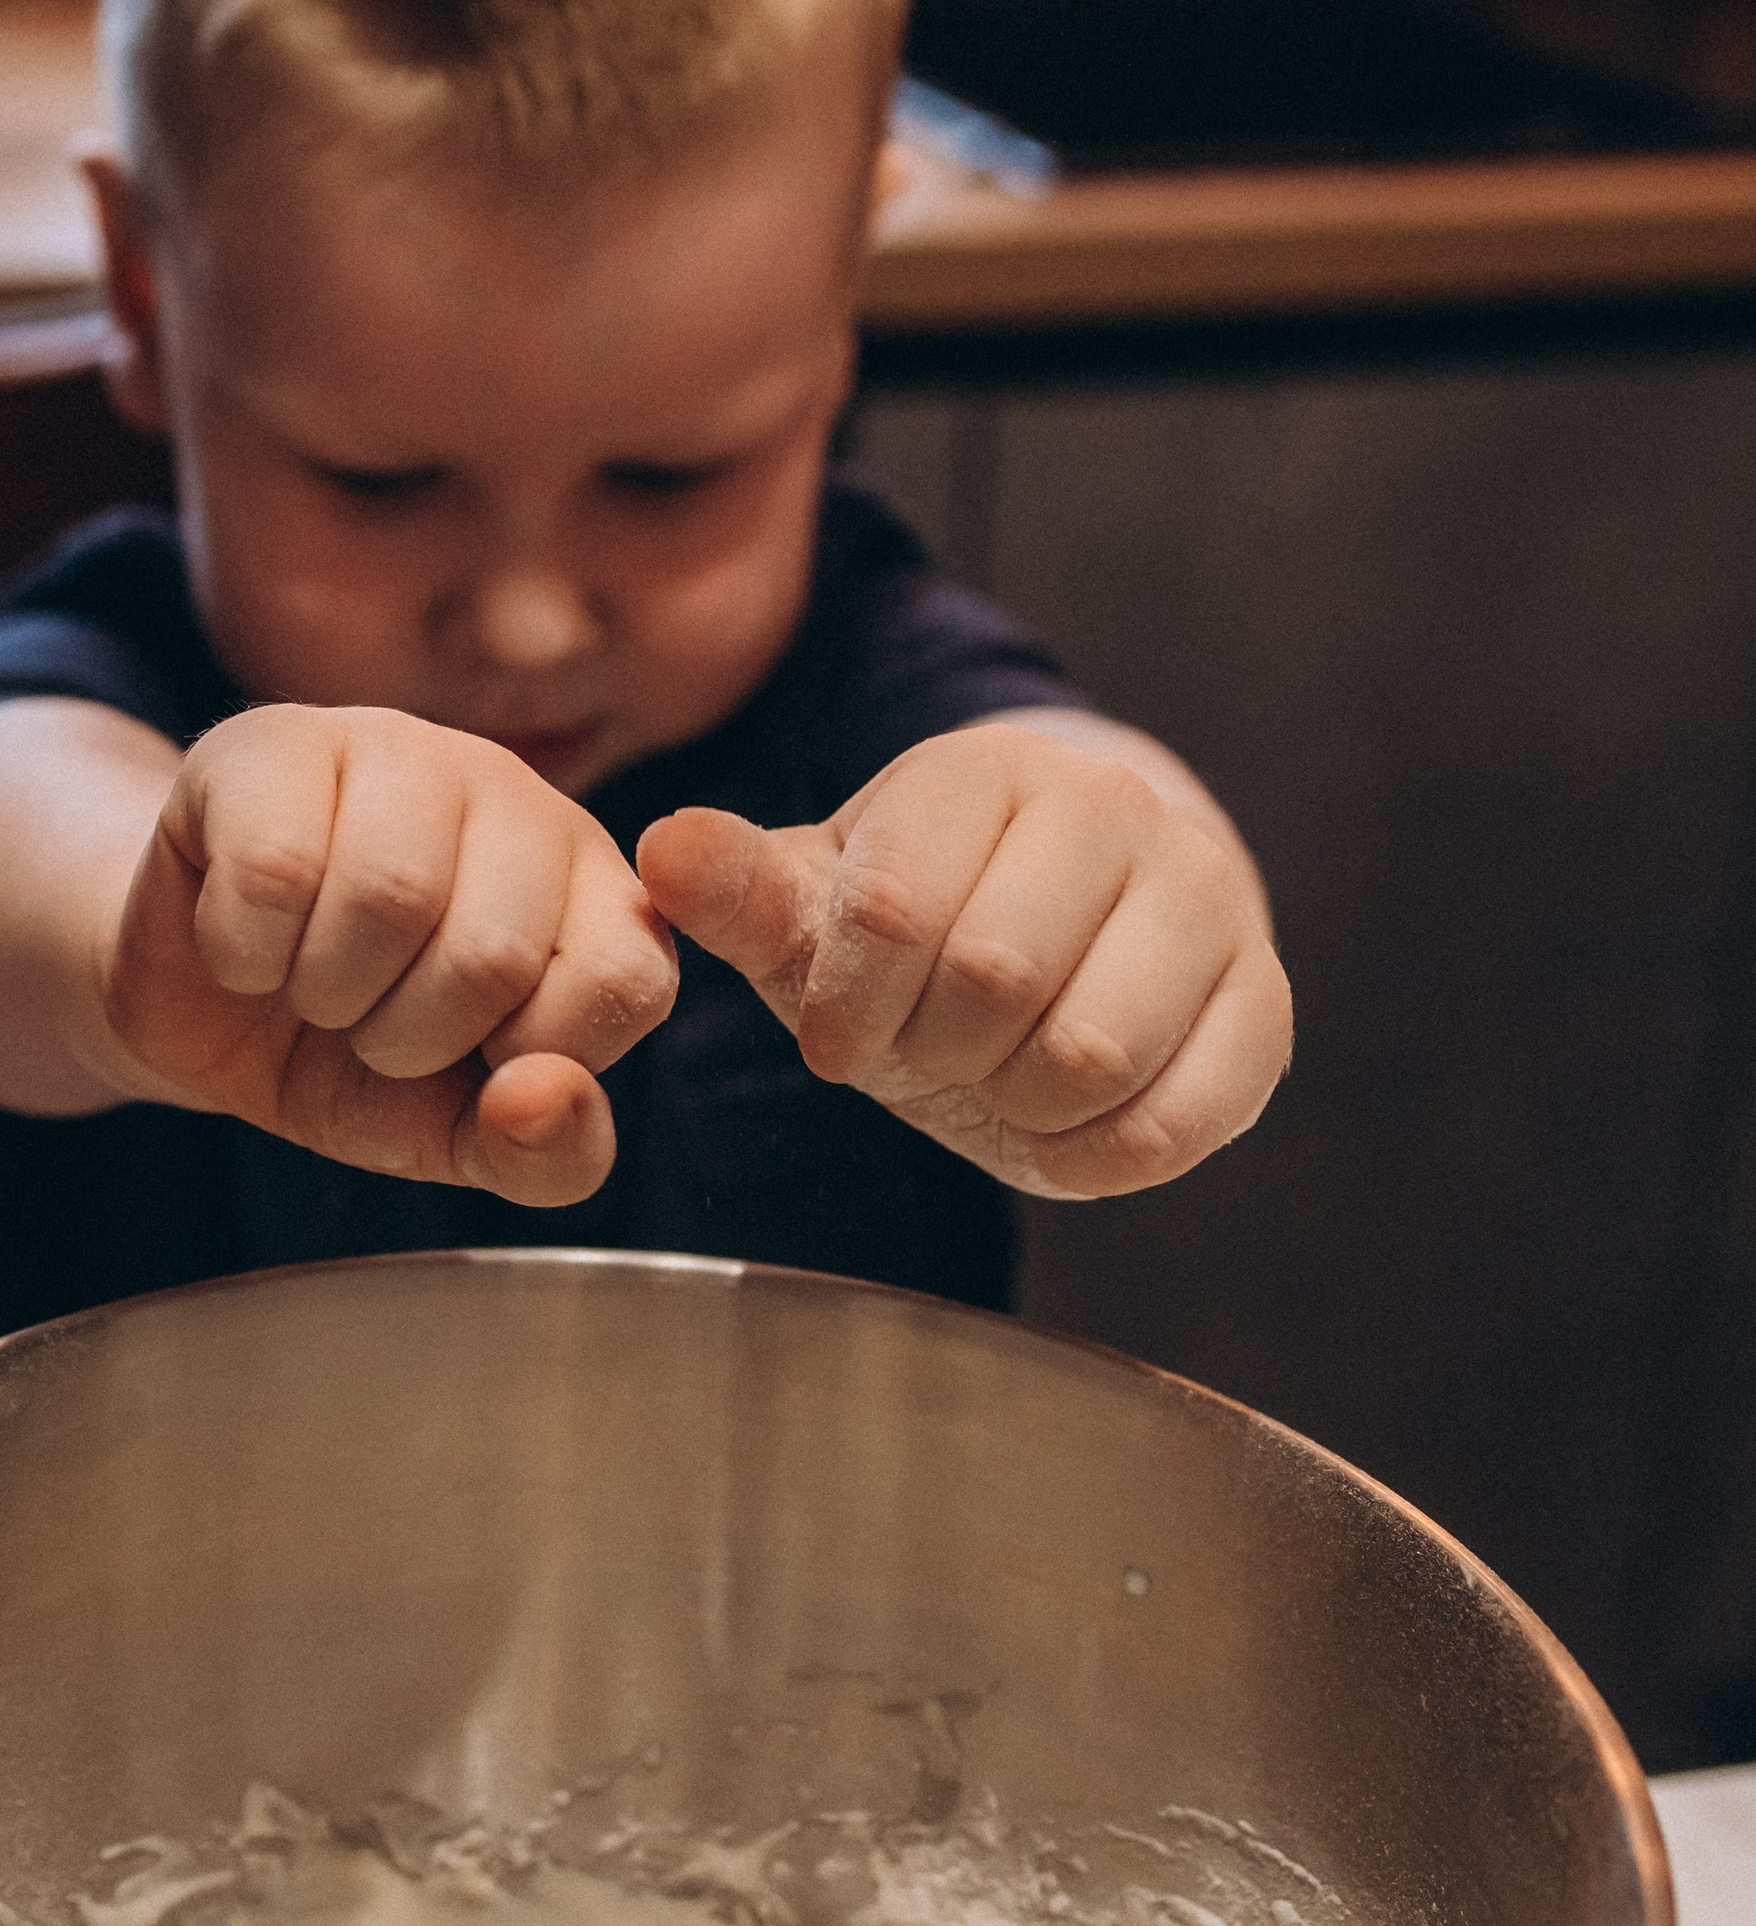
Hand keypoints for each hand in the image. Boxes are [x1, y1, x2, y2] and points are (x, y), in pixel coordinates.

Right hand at [103, 707, 678, 1203]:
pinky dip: (244, 948)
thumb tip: (545, 1098)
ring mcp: (395, 748)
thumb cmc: (349, 1056)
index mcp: (593, 886)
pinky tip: (245, 938)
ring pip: (387, 893)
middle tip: (368, 1019)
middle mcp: (514, 793)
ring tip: (309, 976)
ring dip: (325, 989)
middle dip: (407, 1036)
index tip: (479, 1051)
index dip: (531, 1057)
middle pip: (494, 950)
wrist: (194, 1006)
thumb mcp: (453, 1133)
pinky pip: (274, 865)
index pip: (628, 979)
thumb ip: (542, 1153)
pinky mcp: (270, 742)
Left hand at [637, 721, 1289, 1197]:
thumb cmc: (926, 925)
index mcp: (986, 770)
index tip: (840, 1037)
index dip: (850, 1008)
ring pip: (1087, 1053)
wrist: (1072, 933)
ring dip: (1013, 1104)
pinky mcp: (1261, 1001)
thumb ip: (737, 889)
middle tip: (932, 1052)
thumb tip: (664, 848)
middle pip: (992, 981)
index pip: (896, 909)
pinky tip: (1062, 1121)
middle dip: (934, 1053)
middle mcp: (1112, 809)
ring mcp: (1204, 897)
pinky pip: (1171, 1122)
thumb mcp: (819, 908)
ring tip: (998, 1075)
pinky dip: (1094, 1156)